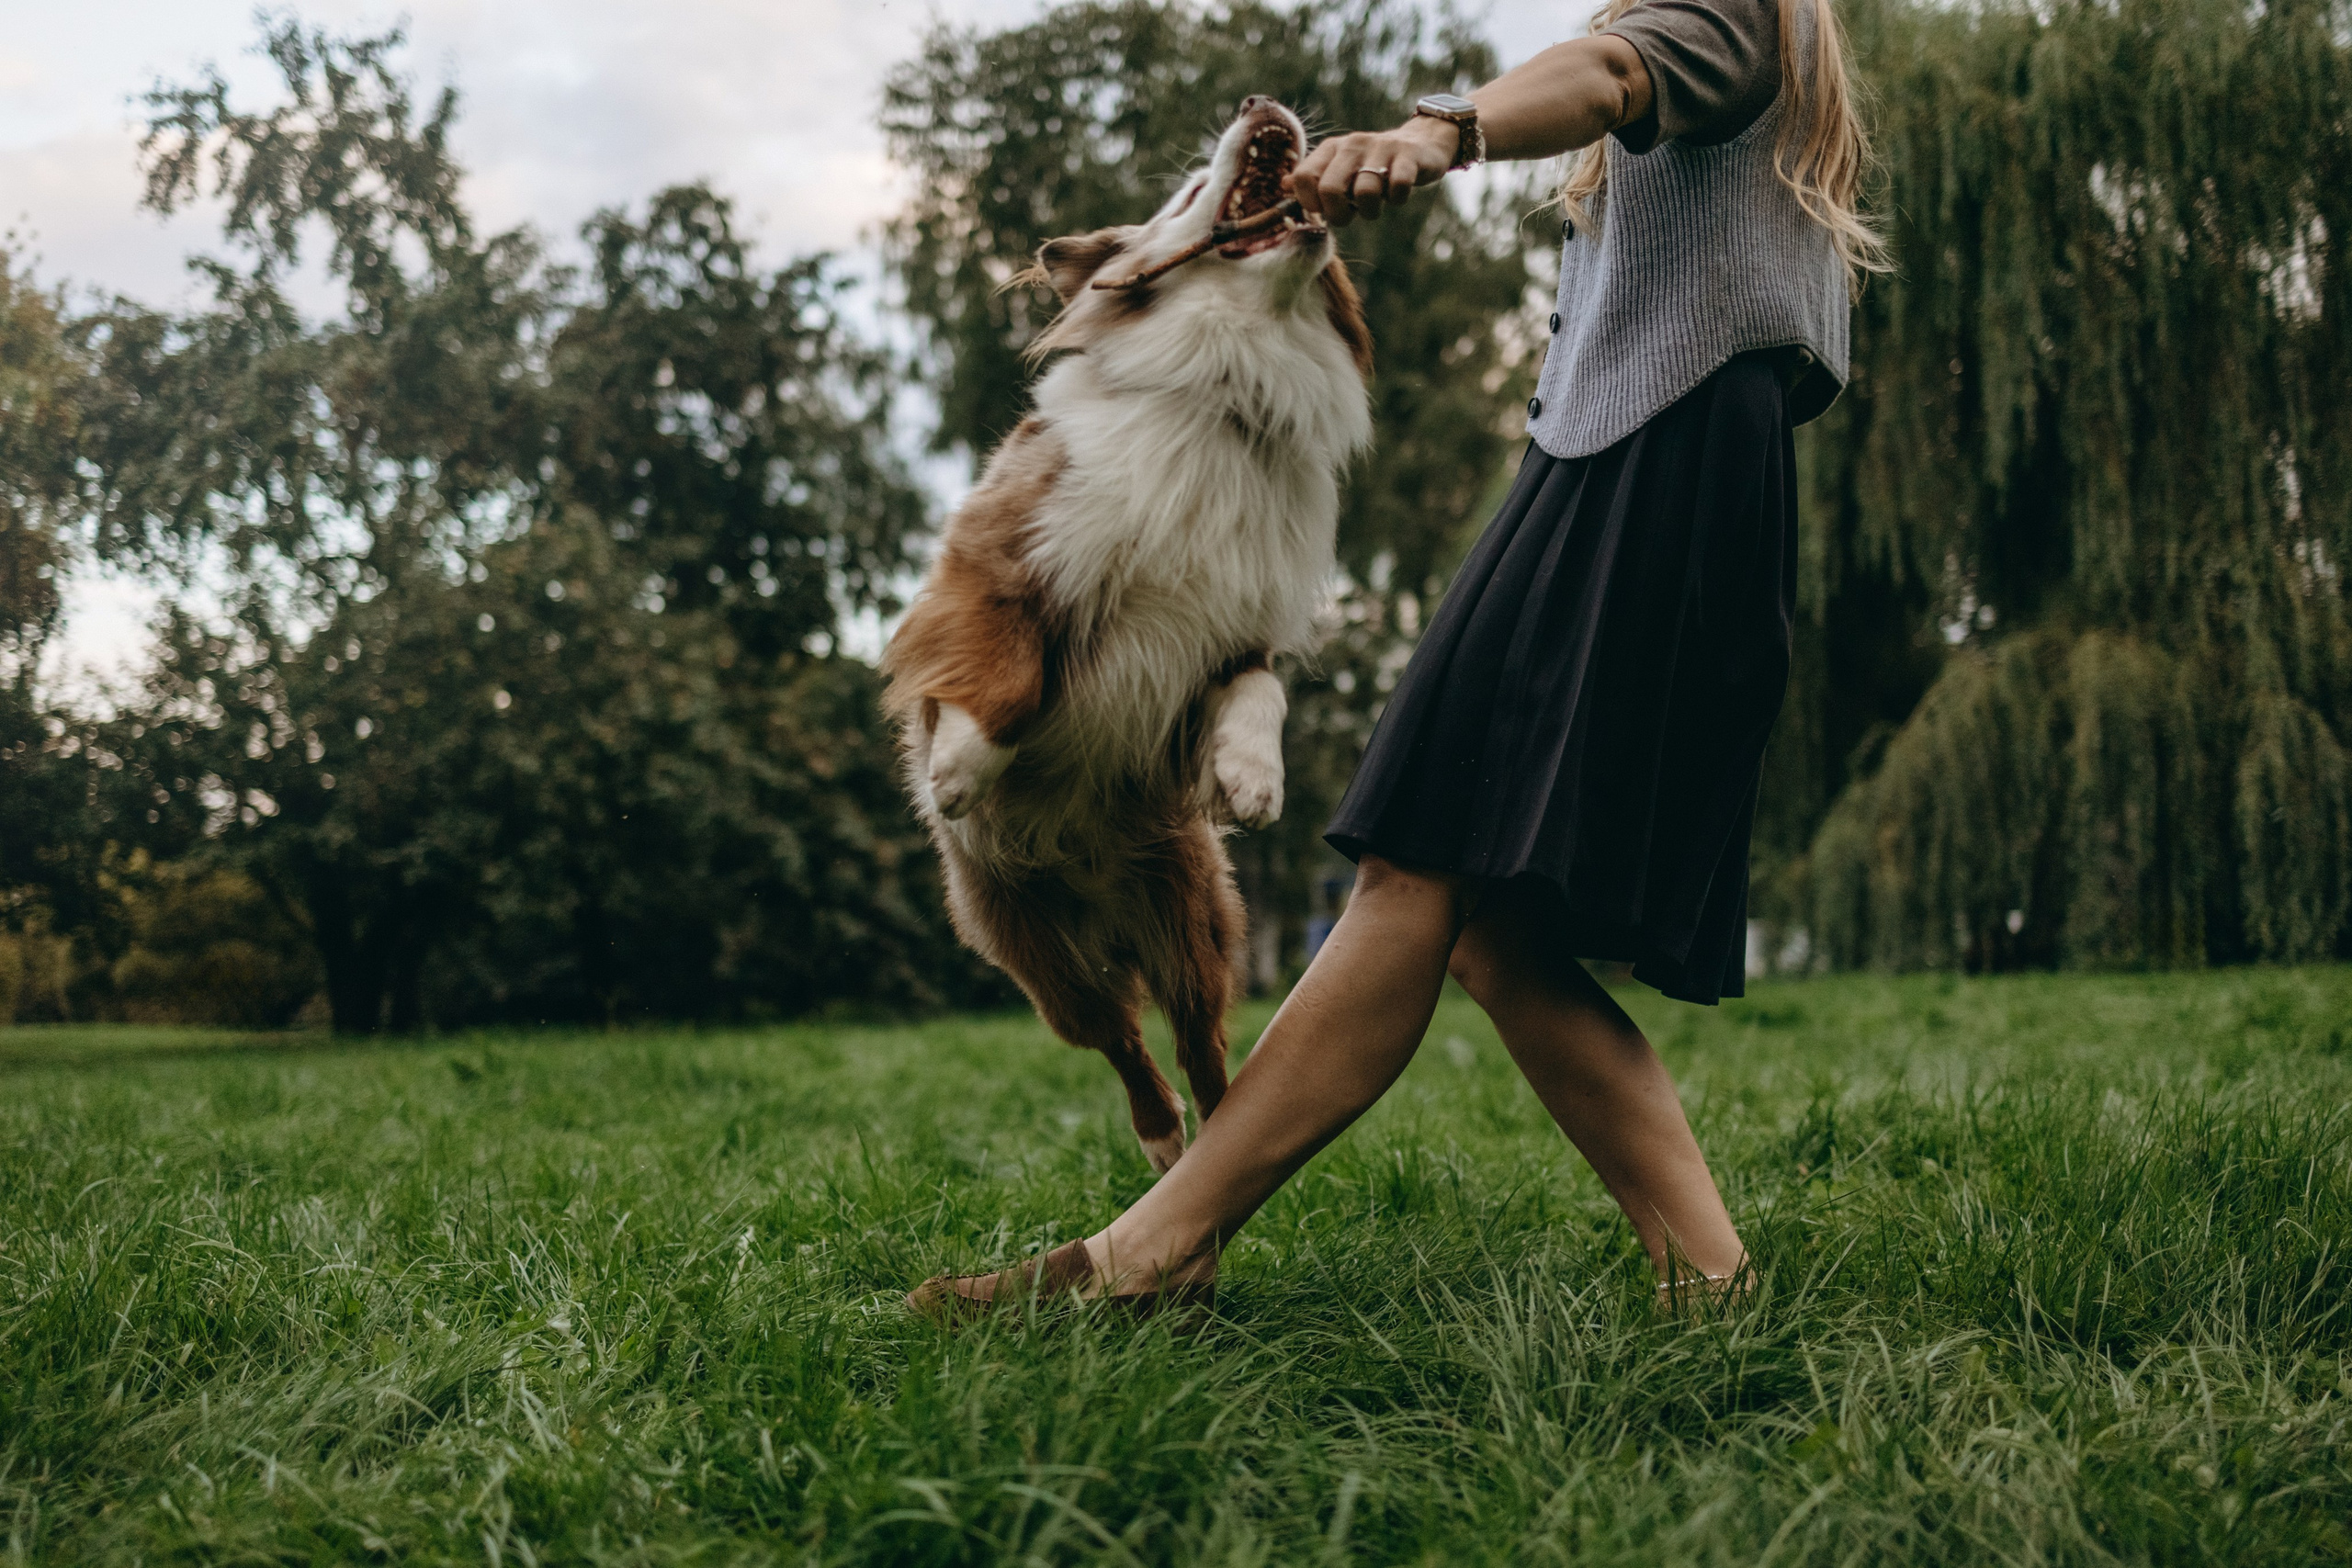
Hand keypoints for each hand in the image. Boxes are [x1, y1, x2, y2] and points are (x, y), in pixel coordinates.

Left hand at [1288, 116, 1459, 227]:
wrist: (1419, 145)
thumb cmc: (1372, 166)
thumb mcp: (1340, 167)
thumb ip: (1313, 178)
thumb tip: (1283, 185)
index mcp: (1331, 149)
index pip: (1304, 178)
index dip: (1311, 203)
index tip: (1325, 210)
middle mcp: (1352, 145)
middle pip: (1329, 189)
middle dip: (1339, 215)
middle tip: (1351, 216)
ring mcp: (1381, 149)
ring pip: (1365, 192)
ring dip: (1371, 211)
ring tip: (1376, 206)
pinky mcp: (1407, 157)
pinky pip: (1398, 187)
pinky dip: (1398, 199)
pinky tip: (1398, 195)